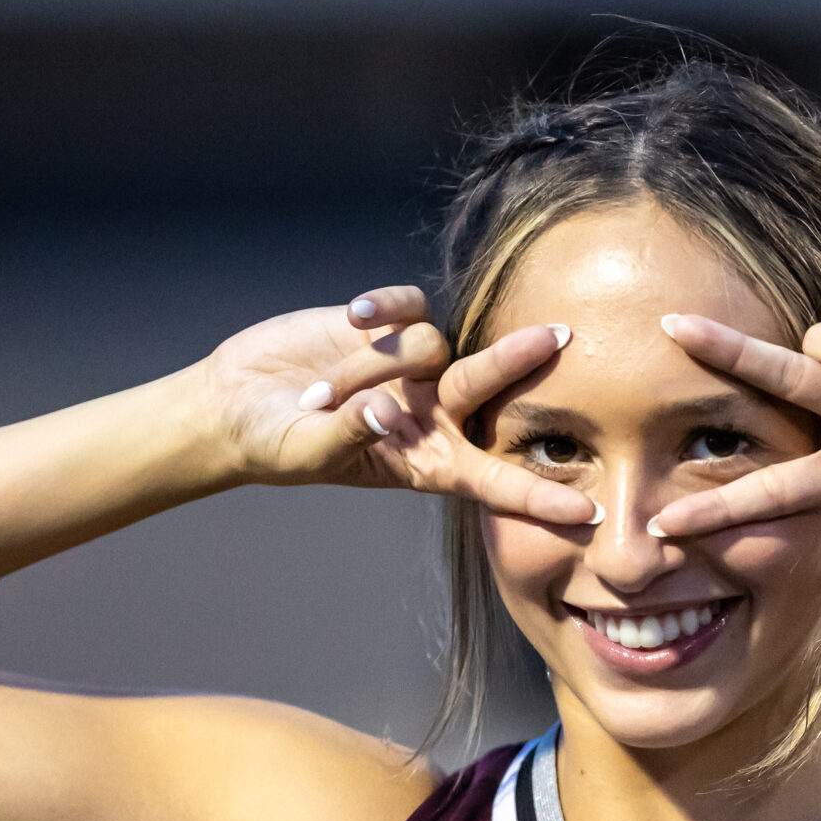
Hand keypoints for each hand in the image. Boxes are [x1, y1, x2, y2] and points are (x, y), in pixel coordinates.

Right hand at [201, 289, 597, 524]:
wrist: (234, 403)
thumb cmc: (273, 445)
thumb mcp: (307, 451)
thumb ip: (349, 433)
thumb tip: (385, 412)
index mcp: (423, 461)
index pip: (491, 482)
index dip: (536, 498)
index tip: (586, 515)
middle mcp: (428, 413)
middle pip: (486, 387)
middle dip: (518, 362)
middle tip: (557, 335)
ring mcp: (410, 367)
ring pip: (429, 344)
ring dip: (380, 358)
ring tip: (326, 383)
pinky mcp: (385, 326)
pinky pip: (408, 306)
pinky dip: (385, 306)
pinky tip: (352, 313)